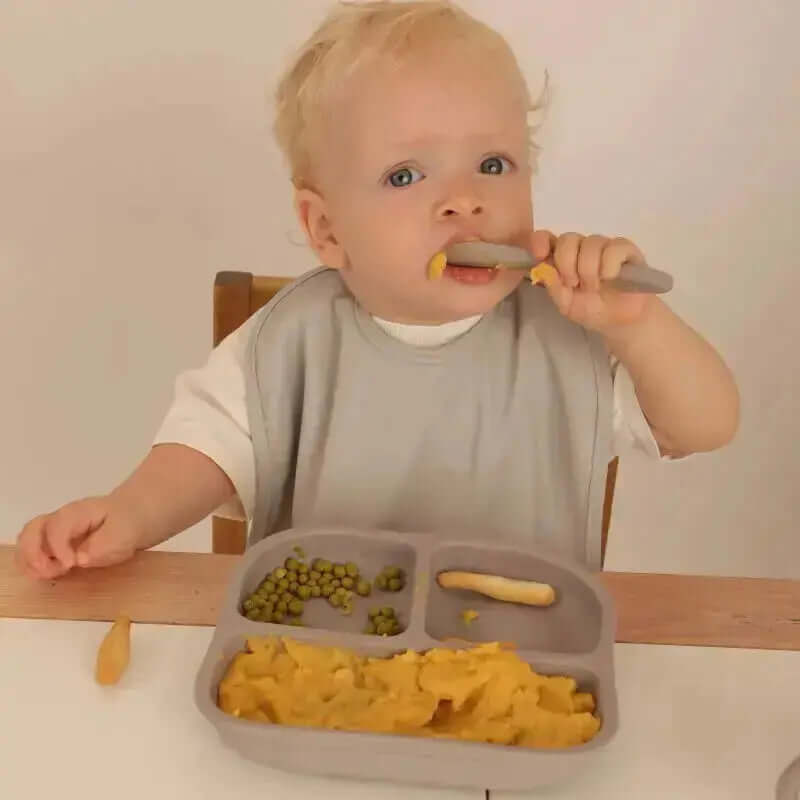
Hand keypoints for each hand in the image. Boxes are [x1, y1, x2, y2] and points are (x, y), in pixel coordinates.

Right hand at [15, 495, 141, 579]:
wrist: (133, 517)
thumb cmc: (128, 525)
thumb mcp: (124, 534)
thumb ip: (103, 546)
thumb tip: (80, 559)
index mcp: (78, 512)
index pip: (57, 527)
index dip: (58, 548)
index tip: (70, 565)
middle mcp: (61, 519)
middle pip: (32, 529)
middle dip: (33, 553)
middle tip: (49, 572)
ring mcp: (55, 530)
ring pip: (27, 540)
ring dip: (30, 561)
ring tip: (49, 574)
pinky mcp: (54, 543)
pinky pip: (33, 552)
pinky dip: (33, 565)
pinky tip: (49, 574)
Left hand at [529, 231, 652, 332]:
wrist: (622, 321)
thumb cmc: (593, 310)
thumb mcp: (567, 305)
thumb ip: (554, 288)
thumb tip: (543, 270)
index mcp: (563, 259)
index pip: (547, 238)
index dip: (541, 241)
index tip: (540, 254)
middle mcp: (581, 248)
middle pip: (568, 239)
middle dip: (567, 264)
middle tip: (574, 284)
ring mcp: (603, 246)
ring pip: (590, 243)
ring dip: (589, 270)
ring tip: (595, 287)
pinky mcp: (625, 249)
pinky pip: (613, 248)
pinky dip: (608, 266)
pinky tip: (611, 278)